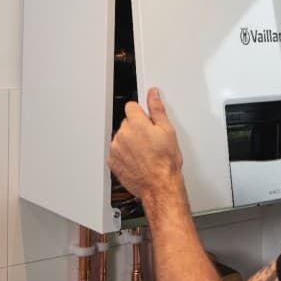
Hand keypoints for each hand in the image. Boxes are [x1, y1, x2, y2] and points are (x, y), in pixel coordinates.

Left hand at [108, 87, 184, 202]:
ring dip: (130, 141)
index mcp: (136, 124)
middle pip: (127, 122)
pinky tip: (138, 160)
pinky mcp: (112, 161)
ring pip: (122, 137)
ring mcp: (116, 149)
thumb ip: (157, 109)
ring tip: (145, 152)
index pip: (131, 106)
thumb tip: (153, 94)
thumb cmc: (165, 163)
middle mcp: (122, 135)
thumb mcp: (168, 131)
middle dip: (137, 128)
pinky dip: (125, 154)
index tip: (146, 119)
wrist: (159, 186)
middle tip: (150, 140)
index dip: (141, 113)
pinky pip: (117, 151)